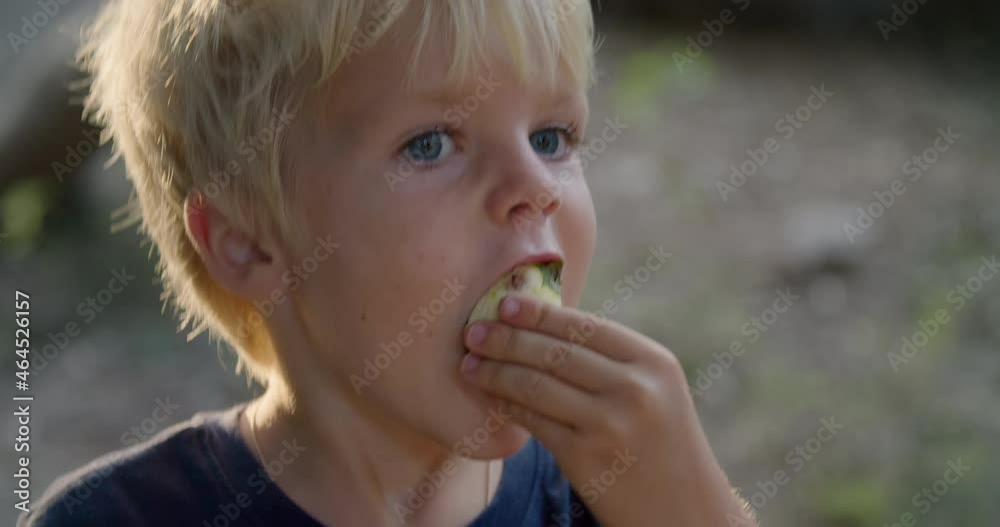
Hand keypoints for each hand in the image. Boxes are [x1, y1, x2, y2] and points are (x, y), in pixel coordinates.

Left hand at [461, 292, 755, 525]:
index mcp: (653, 362)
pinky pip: (534, 422)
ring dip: (496, 372)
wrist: (685, 512)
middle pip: (556, 351)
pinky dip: (507, 405)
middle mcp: (635, 389)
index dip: (540, 313)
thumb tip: (542, 323)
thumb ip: (611, 360)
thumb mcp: (655, 391)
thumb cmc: (661, 444)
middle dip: (507, 338)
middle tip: (473, 331)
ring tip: (469, 364)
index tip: (505, 303)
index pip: (585, 325)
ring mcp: (611, 424)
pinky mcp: (586, 458)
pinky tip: (492, 397)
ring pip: (536, 385)